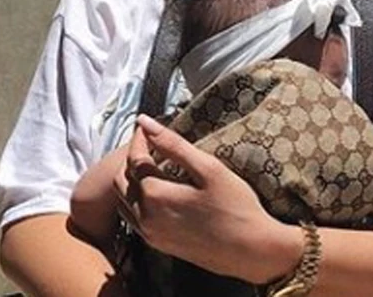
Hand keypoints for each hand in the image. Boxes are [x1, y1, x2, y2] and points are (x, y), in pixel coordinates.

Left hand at [114, 115, 301, 282]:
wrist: (250, 250)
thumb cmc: (235, 207)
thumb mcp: (207, 168)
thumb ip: (173, 144)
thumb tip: (145, 122)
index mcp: (155, 196)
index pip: (135, 159)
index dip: (139, 139)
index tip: (146, 125)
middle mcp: (146, 218)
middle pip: (123, 180)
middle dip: (132, 157)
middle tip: (149, 140)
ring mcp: (151, 234)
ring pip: (125, 200)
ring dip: (131, 178)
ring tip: (151, 161)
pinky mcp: (159, 244)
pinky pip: (134, 217)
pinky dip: (136, 198)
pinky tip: (156, 190)